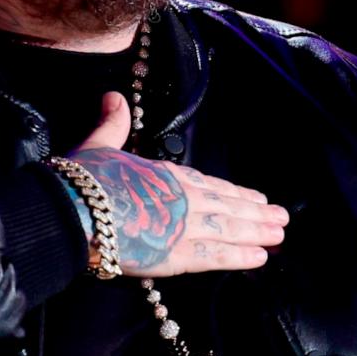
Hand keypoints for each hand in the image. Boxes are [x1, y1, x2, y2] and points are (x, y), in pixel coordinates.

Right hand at [68, 92, 288, 277]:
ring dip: (257, 232)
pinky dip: (241, 257)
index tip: (253, 196)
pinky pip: (217, 256)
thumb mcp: (99, 145)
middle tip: (282, 218)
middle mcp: (182, 198)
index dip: (232, 191)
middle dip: (256, 213)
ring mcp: (184, 226)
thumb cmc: (83, 178)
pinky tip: (261, 258)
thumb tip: (114, 97)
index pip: (207, 183)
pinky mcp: (178, 254)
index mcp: (165, 174)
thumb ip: (113, 124)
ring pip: (229, 229)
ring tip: (279, 234)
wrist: (74, 209)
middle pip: (227, 205)